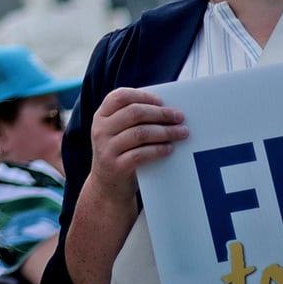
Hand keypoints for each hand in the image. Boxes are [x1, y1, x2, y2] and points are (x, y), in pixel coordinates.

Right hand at [86, 86, 187, 208]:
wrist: (107, 186)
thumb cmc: (119, 153)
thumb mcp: (116, 132)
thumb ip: (131, 119)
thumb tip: (166, 108)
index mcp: (101, 116)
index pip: (120, 96)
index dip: (143, 96)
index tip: (161, 101)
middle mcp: (101, 130)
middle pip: (134, 113)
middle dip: (161, 113)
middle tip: (179, 117)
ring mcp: (106, 148)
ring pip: (140, 133)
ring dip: (165, 131)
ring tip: (181, 133)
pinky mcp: (116, 166)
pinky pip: (141, 154)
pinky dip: (158, 150)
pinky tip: (169, 148)